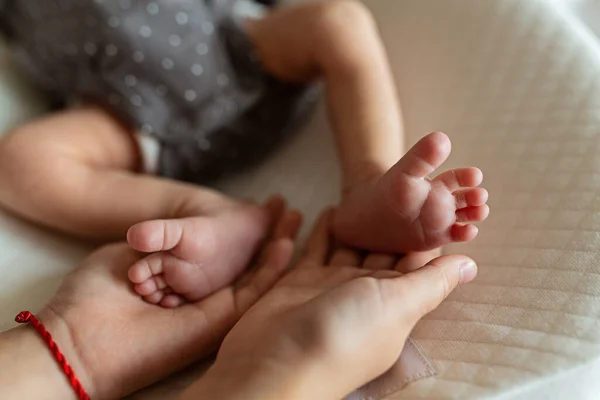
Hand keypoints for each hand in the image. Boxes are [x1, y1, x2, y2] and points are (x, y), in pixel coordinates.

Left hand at [8, 200, 300, 399]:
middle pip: (248, 264)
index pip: (225, 254)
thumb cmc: (95, 294)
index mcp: (181, 282)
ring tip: (297, 219)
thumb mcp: (130, 252)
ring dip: (280, 248)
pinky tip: (286, 243)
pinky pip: (255, 294)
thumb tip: (176, 226)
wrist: (78, 336)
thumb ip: (159, 239)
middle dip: (270, 236)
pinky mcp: (218, 323)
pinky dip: (274, 269)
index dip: (246, 230)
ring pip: (259, 278)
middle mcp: (202, 296)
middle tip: (289, 210)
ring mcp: (213, 310)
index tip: (262, 206)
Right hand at [184, 209, 476, 399]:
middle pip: (383, 250)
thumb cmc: (343, 337)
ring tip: (368, 192)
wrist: (275, 364)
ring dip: (359, 224)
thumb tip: (471, 264)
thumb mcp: (397, 307)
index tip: (433, 199)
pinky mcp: (300, 282)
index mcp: (394, 301)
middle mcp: (365, 293)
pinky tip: (331, 208)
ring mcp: (330, 287)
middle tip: (401, 184)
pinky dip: (324, 230)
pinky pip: (316, 249)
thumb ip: (431, 283)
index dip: (425, 233)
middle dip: (392, 223)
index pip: (416, 261)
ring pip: (350, 248)